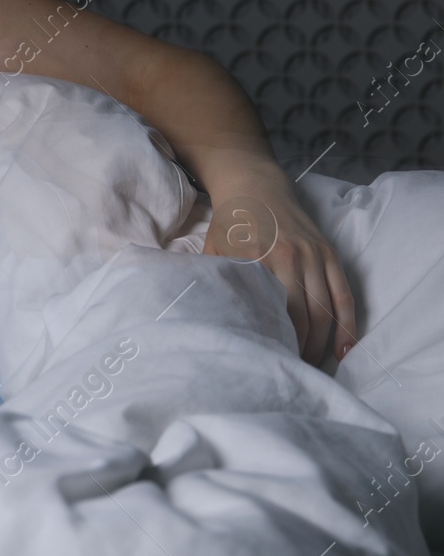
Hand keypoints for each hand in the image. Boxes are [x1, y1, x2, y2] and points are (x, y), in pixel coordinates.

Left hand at [203, 171, 356, 365]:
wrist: (254, 185)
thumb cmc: (229, 223)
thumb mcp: (213, 249)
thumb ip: (213, 280)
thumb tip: (209, 319)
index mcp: (257, 257)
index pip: (270, 311)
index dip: (271, 340)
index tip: (267, 363)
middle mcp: (290, 256)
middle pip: (302, 317)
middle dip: (298, 349)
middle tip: (290, 370)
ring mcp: (313, 255)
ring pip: (325, 311)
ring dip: (321, 343)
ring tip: (311, 366)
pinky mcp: (329, 254)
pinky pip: (344, 295)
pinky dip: (347, 325)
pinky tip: (344, 350)